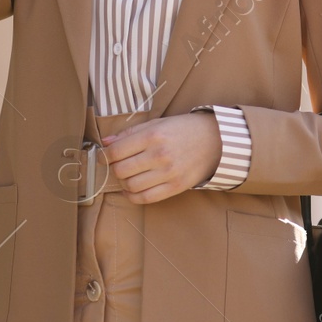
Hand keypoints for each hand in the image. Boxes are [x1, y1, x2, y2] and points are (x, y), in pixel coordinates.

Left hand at [99, 112, 221, 204]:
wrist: (217, 140)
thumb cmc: (184, 129)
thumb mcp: (157, 123)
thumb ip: (130, 133)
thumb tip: (105, 143)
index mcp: (153, 136)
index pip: (116, 151)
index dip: (105, 156)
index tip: (104, 156)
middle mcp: (159, 155)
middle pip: (121, 170)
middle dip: (114, 169)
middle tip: (119, 164)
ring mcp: (168, 173)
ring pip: (131, 186)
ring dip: (123, 182)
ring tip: (128, 175)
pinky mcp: (175, 187)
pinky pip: (146, 198)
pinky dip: (133, 196)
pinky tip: (131, 189)